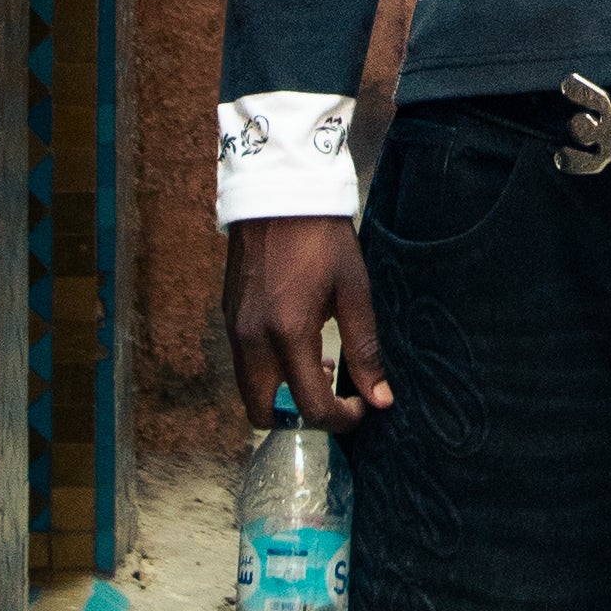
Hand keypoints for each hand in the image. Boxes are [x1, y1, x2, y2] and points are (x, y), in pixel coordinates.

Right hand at [224, 215, 391, 433]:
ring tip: (317, 364)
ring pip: (249, 390)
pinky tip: (296, 342)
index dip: (340, 419)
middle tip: (331, 397)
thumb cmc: (324, 239)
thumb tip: (381, 399)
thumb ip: (365, 350)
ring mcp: (235, 328)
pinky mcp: (229, 315)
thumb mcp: (354, 292)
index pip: (310, 407)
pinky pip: (243, 363)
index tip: (361, 407)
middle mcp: (253, 340)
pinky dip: (267, 370)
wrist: (280, 192)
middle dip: (299, 418)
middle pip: (263, 414)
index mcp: (288, 334)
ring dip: (282, 394)